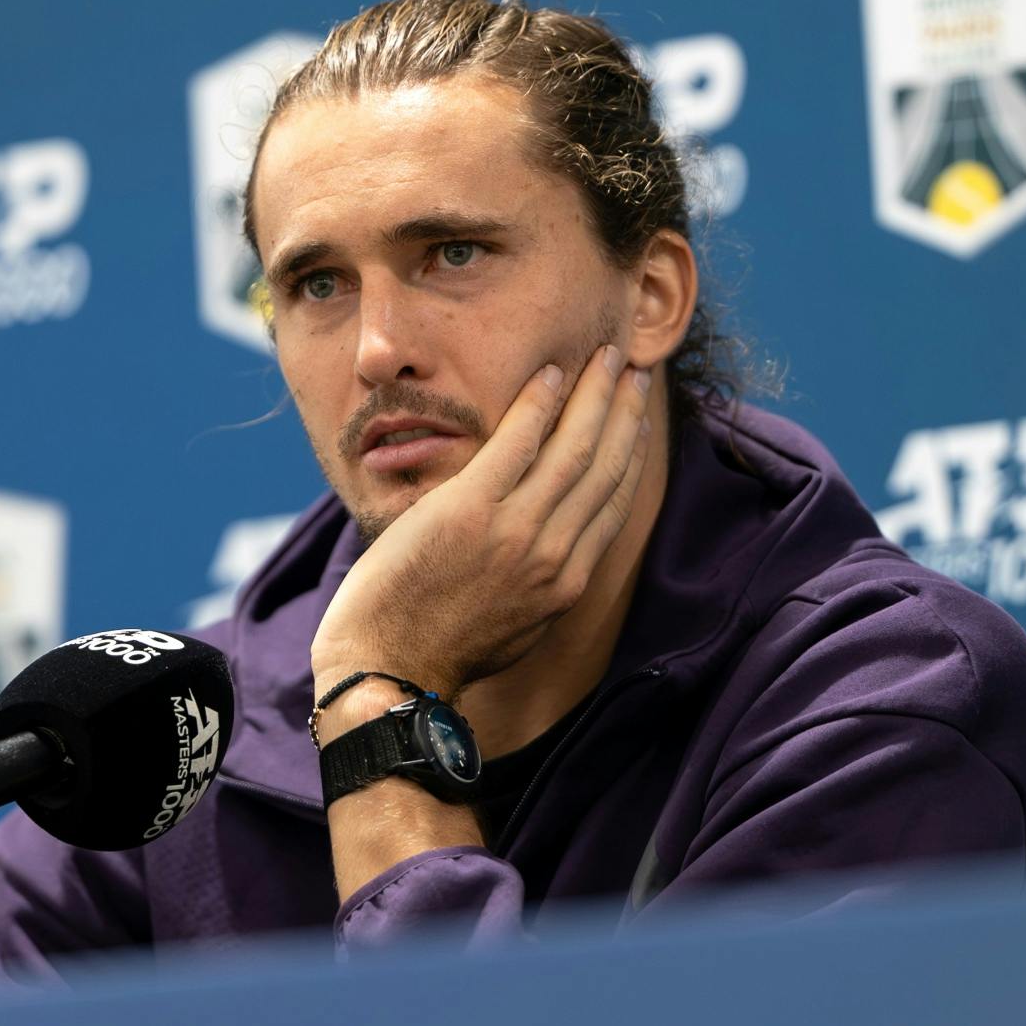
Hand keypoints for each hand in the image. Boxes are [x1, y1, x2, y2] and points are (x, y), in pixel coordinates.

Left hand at [312, 347, 653, 702]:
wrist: (389, 668)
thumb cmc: (439, 648)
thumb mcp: (513, 625)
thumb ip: (540, 583)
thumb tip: (551, 550)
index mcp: (565, 584)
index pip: (613, 503)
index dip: (630, 453)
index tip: (637, 419)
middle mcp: (552, 556)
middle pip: (605, 468)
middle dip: (624, 412)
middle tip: (635, 370)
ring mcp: (514, 533)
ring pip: (573, 449)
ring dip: (594, 395)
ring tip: (604, 357)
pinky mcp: (469, 511)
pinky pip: (517, 444)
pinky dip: (539, 404)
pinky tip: (550, 375)